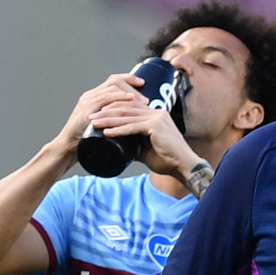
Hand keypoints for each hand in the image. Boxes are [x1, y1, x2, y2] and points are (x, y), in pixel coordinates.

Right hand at [53, 73, 150, 156]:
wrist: (70, 148)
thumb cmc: (89, 142)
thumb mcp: (105, 127)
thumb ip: (115, 121)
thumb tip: (135, 123)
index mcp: (95, 98)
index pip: (113, 81)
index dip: (129, 79)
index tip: (143, 83)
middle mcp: (91, 96)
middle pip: (114, 81)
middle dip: (132, 87)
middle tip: (145, 100)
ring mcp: (88, 100)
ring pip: (112, 87)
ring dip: (130, 93)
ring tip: (143, 102)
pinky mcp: (87, 107)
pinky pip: (106, 98)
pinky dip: (120, 97)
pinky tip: (130, 100)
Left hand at [87, 88, 202, 185]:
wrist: (184, 167)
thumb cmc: (168, 160)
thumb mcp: (147, 150)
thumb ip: (133, 144)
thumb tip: (118, 148)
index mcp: (155, 115)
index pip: (130, 107)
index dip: (113, 110)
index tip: (98, 115)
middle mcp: (156, 113)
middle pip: (126, 109)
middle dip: (106, 112)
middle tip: (91, 117)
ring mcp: (157, 118)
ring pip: (127, 116)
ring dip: (108, 119)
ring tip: (94, 122)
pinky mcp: (156, 126)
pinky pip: (133, 127)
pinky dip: (118, 129)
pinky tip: (107, 132)